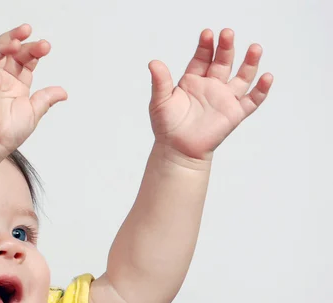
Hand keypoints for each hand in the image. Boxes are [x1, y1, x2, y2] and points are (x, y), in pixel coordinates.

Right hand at [0, 24, 67, 159]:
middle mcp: (5, 80)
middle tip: (44, 45)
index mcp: (17, 88)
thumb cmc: (7, 133)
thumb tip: (62, 92)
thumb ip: (46, 99)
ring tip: (26, 31)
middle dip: (30, 47)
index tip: (46, 48)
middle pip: (17, 55)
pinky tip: (13, 43)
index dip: (36, 54)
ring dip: (13, 38)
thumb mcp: (34, 113)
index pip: (27, 63)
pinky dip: (1, 47)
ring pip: (2, 51)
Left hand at [148, 29, 273, 161]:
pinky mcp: (234, 114)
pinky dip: (261, 90)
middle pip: (223, 62)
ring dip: (249, 63)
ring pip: (242, 77)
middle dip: (226, 48)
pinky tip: (267, 77)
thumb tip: (153, 62)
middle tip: (228, 34)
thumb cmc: (167, 127)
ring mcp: (224, 99)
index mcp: (193, 80)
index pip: (202, 58)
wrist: (177, 151)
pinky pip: (252, 101)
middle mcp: (211, 86)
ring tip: (255, 48)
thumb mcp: (160, 102)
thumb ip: (160, 82)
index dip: (206, 46)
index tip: (207, 34)